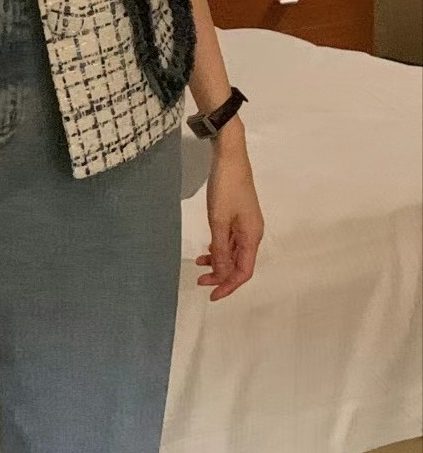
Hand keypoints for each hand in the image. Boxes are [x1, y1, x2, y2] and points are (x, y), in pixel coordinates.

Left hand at [194, 131, 264, 300]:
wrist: (230, 157)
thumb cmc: (225, 188)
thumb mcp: (218, 220)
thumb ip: (220, 249)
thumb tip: (221, 274)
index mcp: (252, 236)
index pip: (243, 271)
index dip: (228, 286)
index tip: (211, 295)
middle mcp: (253, 233)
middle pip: (240, 264)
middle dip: (221, 276)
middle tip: (200, 281)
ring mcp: (247, 224)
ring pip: (235, 252)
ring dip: (219, 262)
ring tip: (199, 265)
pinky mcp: (239, 216)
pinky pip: (231, 240)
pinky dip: (220, 248)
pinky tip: (208, 249)